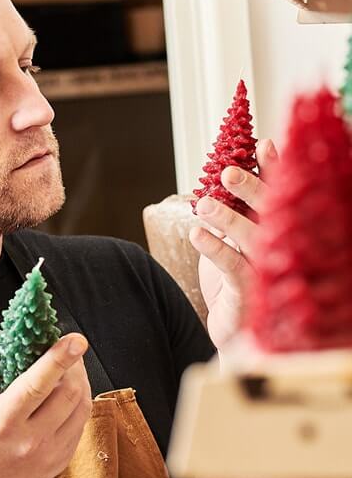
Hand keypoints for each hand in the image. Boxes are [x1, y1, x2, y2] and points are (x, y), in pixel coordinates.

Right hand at [0, 325, 90, 477]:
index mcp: (3, 423)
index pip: (39, 384)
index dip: (59, 358)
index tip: (75, 340)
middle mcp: (30, 442)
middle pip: (69, 394)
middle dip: (73, 365)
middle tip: (66, 349)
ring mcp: (49, 456)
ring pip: (81, 409)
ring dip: (80, 382)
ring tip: (68, 368)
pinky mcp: (59, 463)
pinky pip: (80, 426)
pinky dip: (77, 404)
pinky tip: (64, 393)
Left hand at [189, 138, 278, 351]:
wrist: (239, 333)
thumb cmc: (239, 279)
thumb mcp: (238, 240)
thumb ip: (238, 210)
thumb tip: (227, 170)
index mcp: (278, 231)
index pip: (279, 196)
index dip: (274, 170)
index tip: (264, 144)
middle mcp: (281, 249)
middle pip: (272, 214)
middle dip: (252, 189)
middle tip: (228, 172)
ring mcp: (269, 272)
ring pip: (252, 240)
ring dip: (228, 218)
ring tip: (204, 202)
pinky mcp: (251, 295)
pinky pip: (233, 268)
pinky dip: (215, 248)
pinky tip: (197, 233)